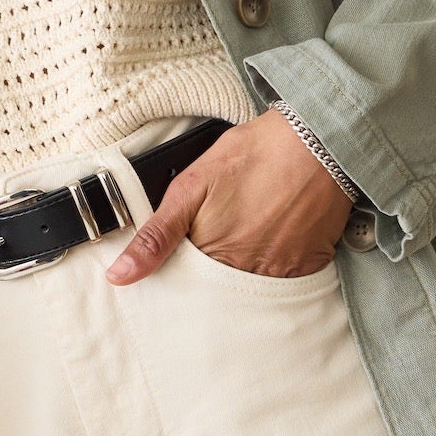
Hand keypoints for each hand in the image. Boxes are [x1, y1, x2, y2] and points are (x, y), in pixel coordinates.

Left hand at [104, 108, 352, 284]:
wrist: (314, 140)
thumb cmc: (252, 155)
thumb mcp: (191, 185)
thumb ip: (156, 235)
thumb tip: (120, 276)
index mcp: (211, 254)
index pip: (186, 287)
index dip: (182, 278)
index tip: (184, 267)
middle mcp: (245, 272)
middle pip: (220, 295)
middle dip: (214, 282)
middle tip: (223, 247)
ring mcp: (279, 272)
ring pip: (252, 293)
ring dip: (246, 277)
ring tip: (249, 241)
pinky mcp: (309, 266)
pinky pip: (288, 286)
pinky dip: (277, 271)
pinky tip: (275, 244)